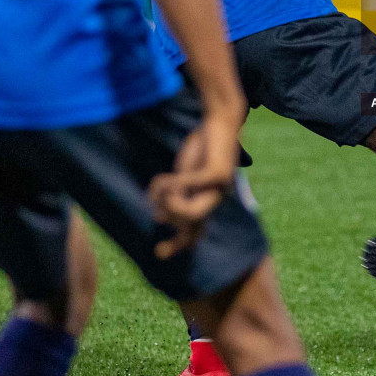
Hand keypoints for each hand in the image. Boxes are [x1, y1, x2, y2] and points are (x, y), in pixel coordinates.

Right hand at [147, 103, 243, 258]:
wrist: (220, 122)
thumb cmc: (201, 150)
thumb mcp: (183, 176)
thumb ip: (174, 196)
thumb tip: (158, 218)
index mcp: (208, 202)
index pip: (197, 232)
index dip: (180, 245)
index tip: (159, 253)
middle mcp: (217, 200)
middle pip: (190, 227)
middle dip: (167, 215)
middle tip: (156, 196)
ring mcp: (219, 188)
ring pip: (190, 214)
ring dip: (168, 202)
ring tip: (161, 186)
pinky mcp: (218, 173)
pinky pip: (187, 187)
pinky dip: (170, 184)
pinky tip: (162, 180)